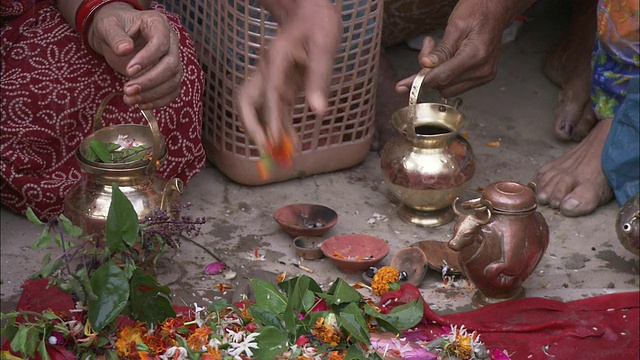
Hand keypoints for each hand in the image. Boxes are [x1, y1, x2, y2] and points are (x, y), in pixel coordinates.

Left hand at [88, 3, 181, 108]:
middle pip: (171, 65)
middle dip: (150, 81)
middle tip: (128, 90)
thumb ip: (115, 36)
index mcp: (158, 24)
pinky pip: (172, 92)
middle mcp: (171, 42)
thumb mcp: (108, 26)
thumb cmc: (114, 26)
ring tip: (130, 99)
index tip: (129, 71)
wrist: (117, 35)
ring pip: (173, 81)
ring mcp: (173, 59)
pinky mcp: (170, 76)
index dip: (148, 59)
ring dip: (153, 94)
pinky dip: (159, 101)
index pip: (161, 43)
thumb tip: (124, 50)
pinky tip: (141, 105)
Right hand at [237, 0, 340, 149]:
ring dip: (270, 132)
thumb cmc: (318, 23)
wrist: (311, 10)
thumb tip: (318, 111)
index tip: (273, 140)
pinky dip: (283, 127)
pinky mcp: (283, 86)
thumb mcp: (324, 45)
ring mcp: (273, 80)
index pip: (267, 93)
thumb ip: (320, 77)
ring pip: (262, 110)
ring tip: (284, 155)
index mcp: (275, 60)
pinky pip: (278, 110)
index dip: (269, 118)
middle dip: (253, 127)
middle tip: (267, 149)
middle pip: (248, 103)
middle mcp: (268, 72)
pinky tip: (292, 143)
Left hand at [396, 0, 528, 97]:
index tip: (402, 85)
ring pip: (448, 89)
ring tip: (440, 52)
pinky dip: (447, 76)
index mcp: (475, 55)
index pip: (442, 77)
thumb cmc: (477, 11)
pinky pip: (457, 85)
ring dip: (438, 75)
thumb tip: (426, 65)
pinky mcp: (483, 77)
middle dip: (429, 74)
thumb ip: (441, 49)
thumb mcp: (455, 25)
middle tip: (428, 48)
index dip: (420, 81)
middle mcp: (482, 70)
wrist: (496, 10)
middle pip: (443, 86)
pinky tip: (448, 59)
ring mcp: (484, 75)